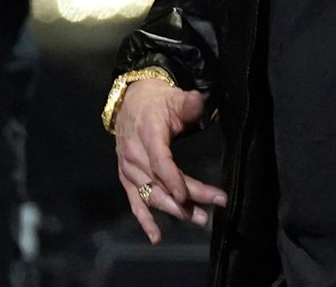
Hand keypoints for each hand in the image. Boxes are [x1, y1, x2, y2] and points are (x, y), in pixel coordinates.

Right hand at [114, 76, 226, 241]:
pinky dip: (144, 220)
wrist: (131, 101)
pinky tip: (156, 237)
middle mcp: (134, 155)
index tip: (188, 195)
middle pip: (159, 184)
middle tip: (209, 213)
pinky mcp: (126, 178)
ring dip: (173, 211)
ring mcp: (128, 169)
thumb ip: (188, 103)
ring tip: (199, 219)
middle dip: (184, 201)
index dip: (173, 180)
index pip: (159, 162)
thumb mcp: (174, 97)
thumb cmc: (158, 102)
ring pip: (150, 195)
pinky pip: (134, 202)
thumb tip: (197, 101)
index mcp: (147, 134)